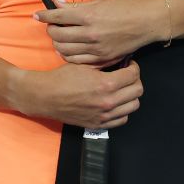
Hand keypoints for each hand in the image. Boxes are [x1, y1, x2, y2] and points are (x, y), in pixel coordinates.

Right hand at [12, 61, 143, 130]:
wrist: (45, 96)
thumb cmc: (62, 78)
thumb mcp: (84, 65)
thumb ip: (105, 63)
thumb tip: (121, 60)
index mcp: (105, 84)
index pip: (134, 75)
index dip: (133, 67)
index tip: (128, 65)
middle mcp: (108, 101)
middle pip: (138, 91)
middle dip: (134, 80)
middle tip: (126, 76)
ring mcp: (104, 115)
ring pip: (133, 106)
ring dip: (131, 96)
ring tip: (122, 89)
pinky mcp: (99, 124)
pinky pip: (122, 118)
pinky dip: (123, 110)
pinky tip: (115, 102)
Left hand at [34, 0, 165, 66]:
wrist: (149, 22)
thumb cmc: (126, 8)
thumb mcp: (100, 2)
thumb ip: (76, 6)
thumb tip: (55, 1)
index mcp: (88, 16)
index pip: (57, 16)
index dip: (44, 15)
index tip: (37, 15)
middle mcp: (90, 34)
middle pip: (57, 35)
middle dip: (50, 30)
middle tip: (53, 26)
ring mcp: (97, 49)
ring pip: (64, 50)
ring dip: (58, 44)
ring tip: (60, 38)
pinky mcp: (103, 59)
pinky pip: (77, 61)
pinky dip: (69, 55)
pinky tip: (70, 49)